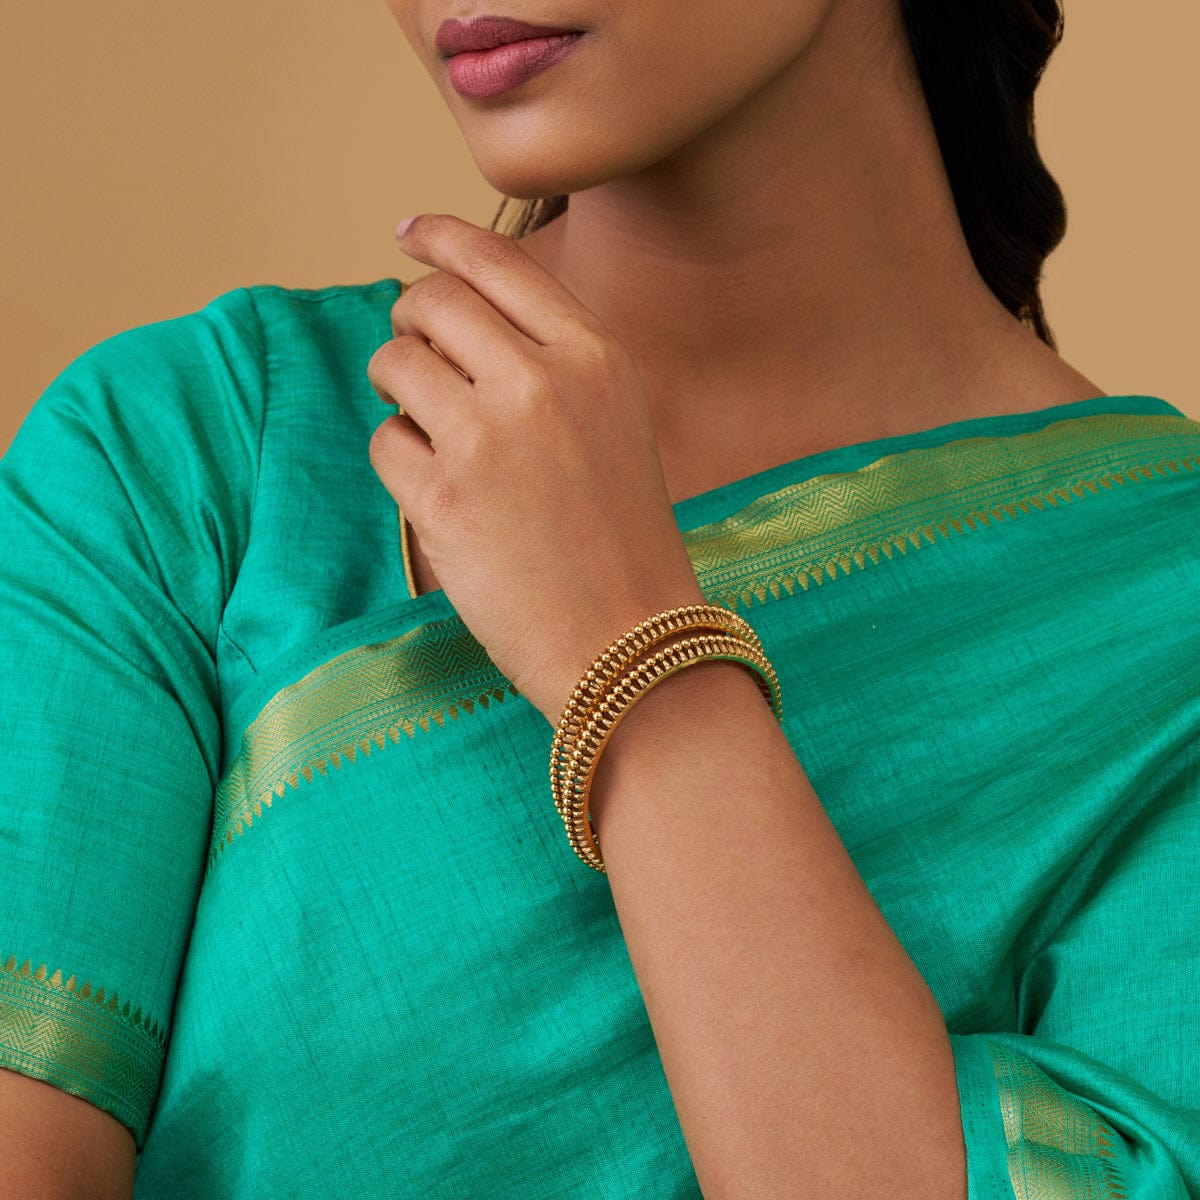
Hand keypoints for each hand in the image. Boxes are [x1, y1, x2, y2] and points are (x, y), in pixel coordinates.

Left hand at [367, 214, 706, 724]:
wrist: (631, 642)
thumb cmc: (623, 536)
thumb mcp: (617, 423)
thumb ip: (551, 362)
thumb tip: (450, 315)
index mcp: (596, 357)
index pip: (497, 262)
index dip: (441, 238)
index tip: (409, 234)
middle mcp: (543, 382)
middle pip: (432, 304)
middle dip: (410, 321)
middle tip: (413, 353)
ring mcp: (489, 439)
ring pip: (395, 364)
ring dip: (398, 389)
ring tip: (431, 430)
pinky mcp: (443, 499)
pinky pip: (386, 441)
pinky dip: (401, 460)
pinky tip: (441, 492)